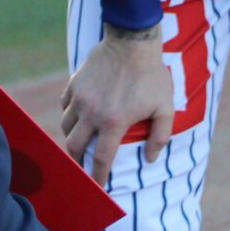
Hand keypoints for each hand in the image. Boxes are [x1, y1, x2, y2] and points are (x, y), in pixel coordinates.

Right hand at [61, 27, 174, 185]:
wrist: (132, 42)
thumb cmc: (152, 76)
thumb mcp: (165, 108)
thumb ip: (160, 137)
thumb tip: (150, 159)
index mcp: (114, 122)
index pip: (101, 158)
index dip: (98, 176)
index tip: (97, 187)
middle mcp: (92, 113)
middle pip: (75, 146)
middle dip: (77, 162)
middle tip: (81, 169)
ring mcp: (80, 97)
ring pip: (66, 127)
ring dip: (72, 139)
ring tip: (79, 143)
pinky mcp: (74, 84)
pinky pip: (64, 106)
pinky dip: (69, 116)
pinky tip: (76, 117)